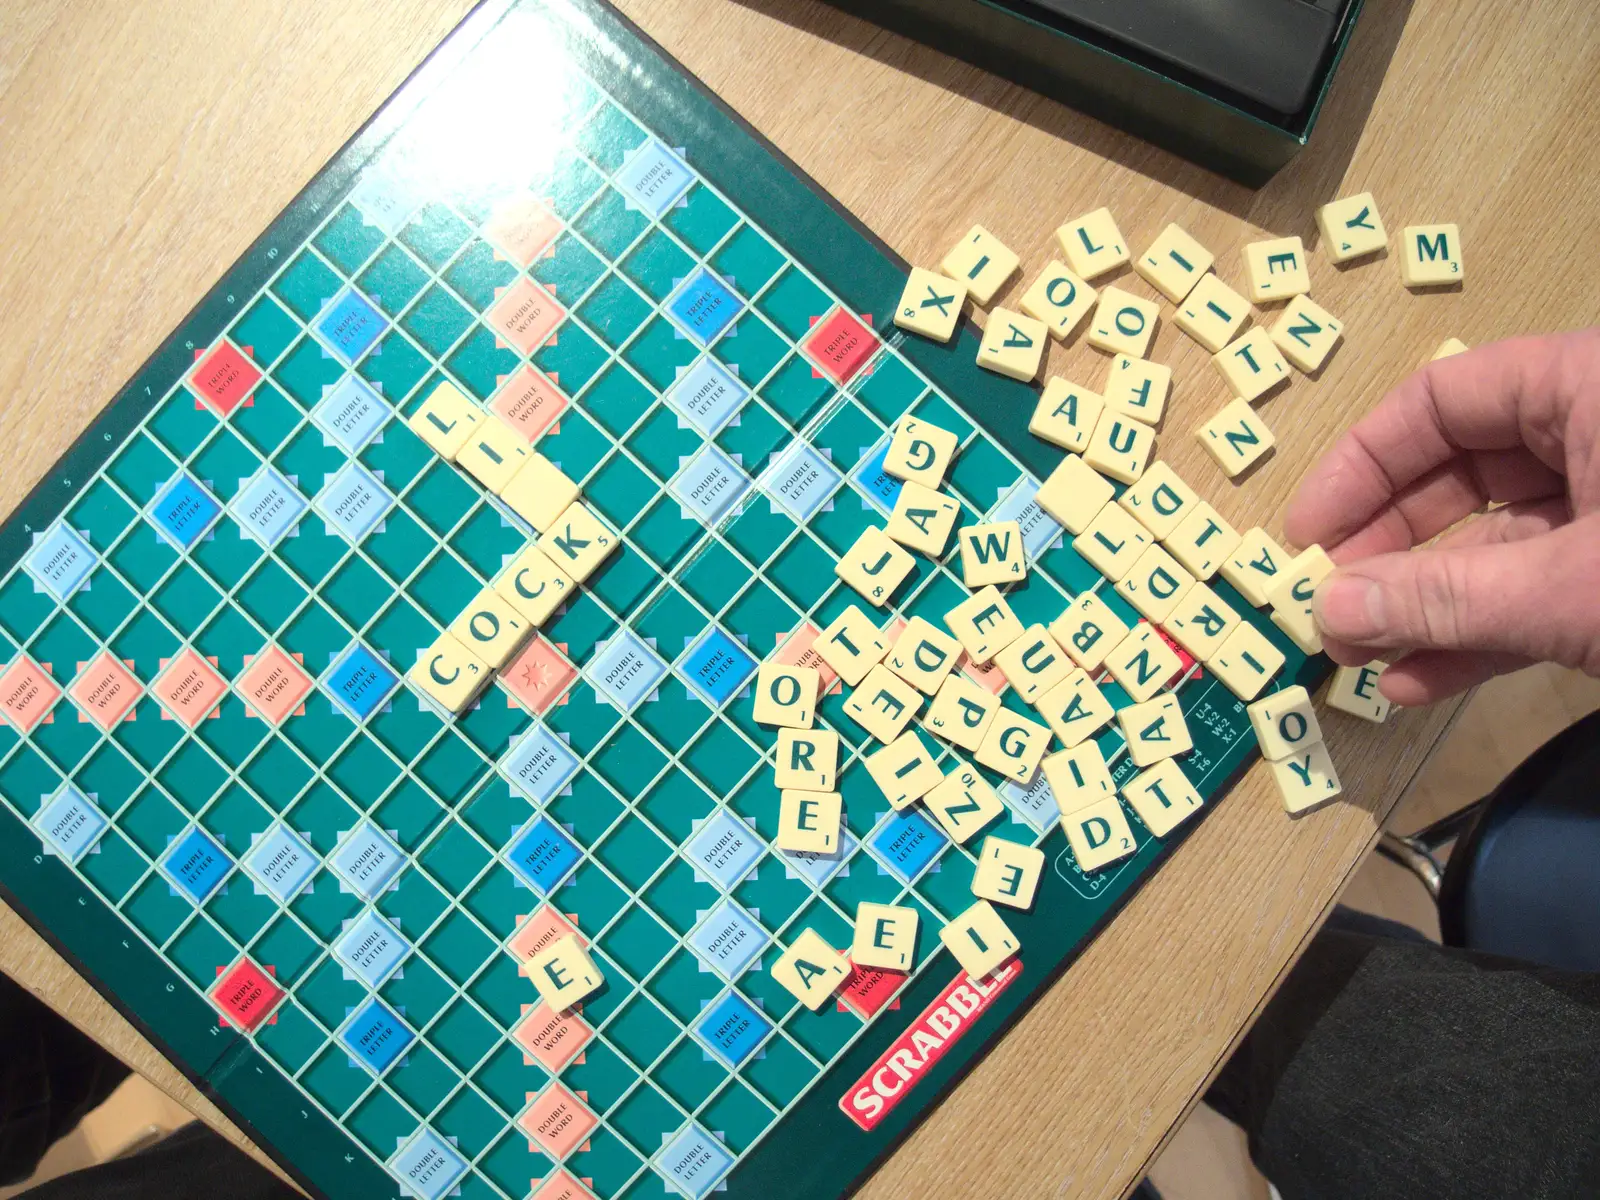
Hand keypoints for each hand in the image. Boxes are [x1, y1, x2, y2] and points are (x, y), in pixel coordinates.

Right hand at [1283, 328, 1599, 705]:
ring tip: (1358, 655)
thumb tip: (1329, 610)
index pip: (1440, 400)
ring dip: (1421, 604)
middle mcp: (1594, 436)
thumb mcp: (1570, 587)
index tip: (1307, 534)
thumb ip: (1446, 598)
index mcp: (1586, 387)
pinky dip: (1480, 634)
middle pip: (1458, 473)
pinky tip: (1417, 680)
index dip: (1362, 465)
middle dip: (1384, 549)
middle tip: (1326, 607)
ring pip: (1495, 544)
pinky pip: (1537, 590)